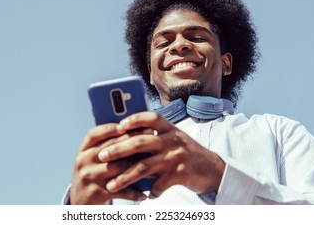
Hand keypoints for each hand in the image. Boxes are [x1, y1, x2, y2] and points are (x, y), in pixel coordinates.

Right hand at [70, 123, 147, 203]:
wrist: (79, 203)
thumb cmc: (92, 176)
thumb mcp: (92, 160)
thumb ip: (105, 147)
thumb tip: (132, 131)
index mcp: (83, 151)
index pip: (94, 134)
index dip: (109, 128)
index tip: (126, 124)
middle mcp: (83, 162)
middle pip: (110, 147)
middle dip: (132, 140)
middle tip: (150, 135)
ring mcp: (89, 177)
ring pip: (118, 168)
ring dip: (138, 166)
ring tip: (154, 164)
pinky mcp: (96, 193)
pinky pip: (120, 190)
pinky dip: (134, 192)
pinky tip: (145, 194)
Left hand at [97, 111, 224, 198]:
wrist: (212, 168)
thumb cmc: (186, 152)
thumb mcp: (174, 138)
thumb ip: (155, 137)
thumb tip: (126, 137)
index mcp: (169, 129)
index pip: (150, 118)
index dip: (133, 119)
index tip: (118, 125)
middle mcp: (172, 140)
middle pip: (140, 142)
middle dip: (118, 149)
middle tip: (101, 156)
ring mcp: (175, 157)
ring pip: (144, 167)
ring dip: (124, 177)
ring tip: (111, 185)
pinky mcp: (179, 174)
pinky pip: (158, 186)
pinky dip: (149, 192)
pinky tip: (144, 196)